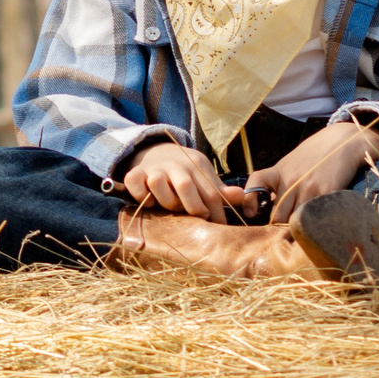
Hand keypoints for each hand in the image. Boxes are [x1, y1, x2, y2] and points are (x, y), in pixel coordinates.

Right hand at [116, 141, 258, 220]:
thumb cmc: (185, 171)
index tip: (218, 226)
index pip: (211, 192)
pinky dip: (140, 195)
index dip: (216, 213)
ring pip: (158, 184)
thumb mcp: (204, 176)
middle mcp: (175, 164)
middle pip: (185, 186)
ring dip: (165, 201)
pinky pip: (135, 185)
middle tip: (194, 217)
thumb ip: (220, 190)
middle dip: (192, 207)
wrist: (156, 151)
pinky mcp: (135, 173)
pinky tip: (149, 200)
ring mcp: (154, 168)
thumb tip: (243, 197)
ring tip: (170, 206)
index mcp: (196, 165)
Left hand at [244, 120, 378, 222]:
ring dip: (298, 230)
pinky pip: (316, 218)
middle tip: (285, 235)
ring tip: (302, 236)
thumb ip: (280, 184)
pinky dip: (315, 227)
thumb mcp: (291, 164)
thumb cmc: (315, 156)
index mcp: (279, 171)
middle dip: (279, 227)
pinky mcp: (327, 194)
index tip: (251, 212)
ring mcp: (309, 188)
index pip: (256, 181)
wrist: (342, 142)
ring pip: (296, 221)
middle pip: (277, 215)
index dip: (249, 198)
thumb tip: (270, 209)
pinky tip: (317, 228)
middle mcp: (291, 180)